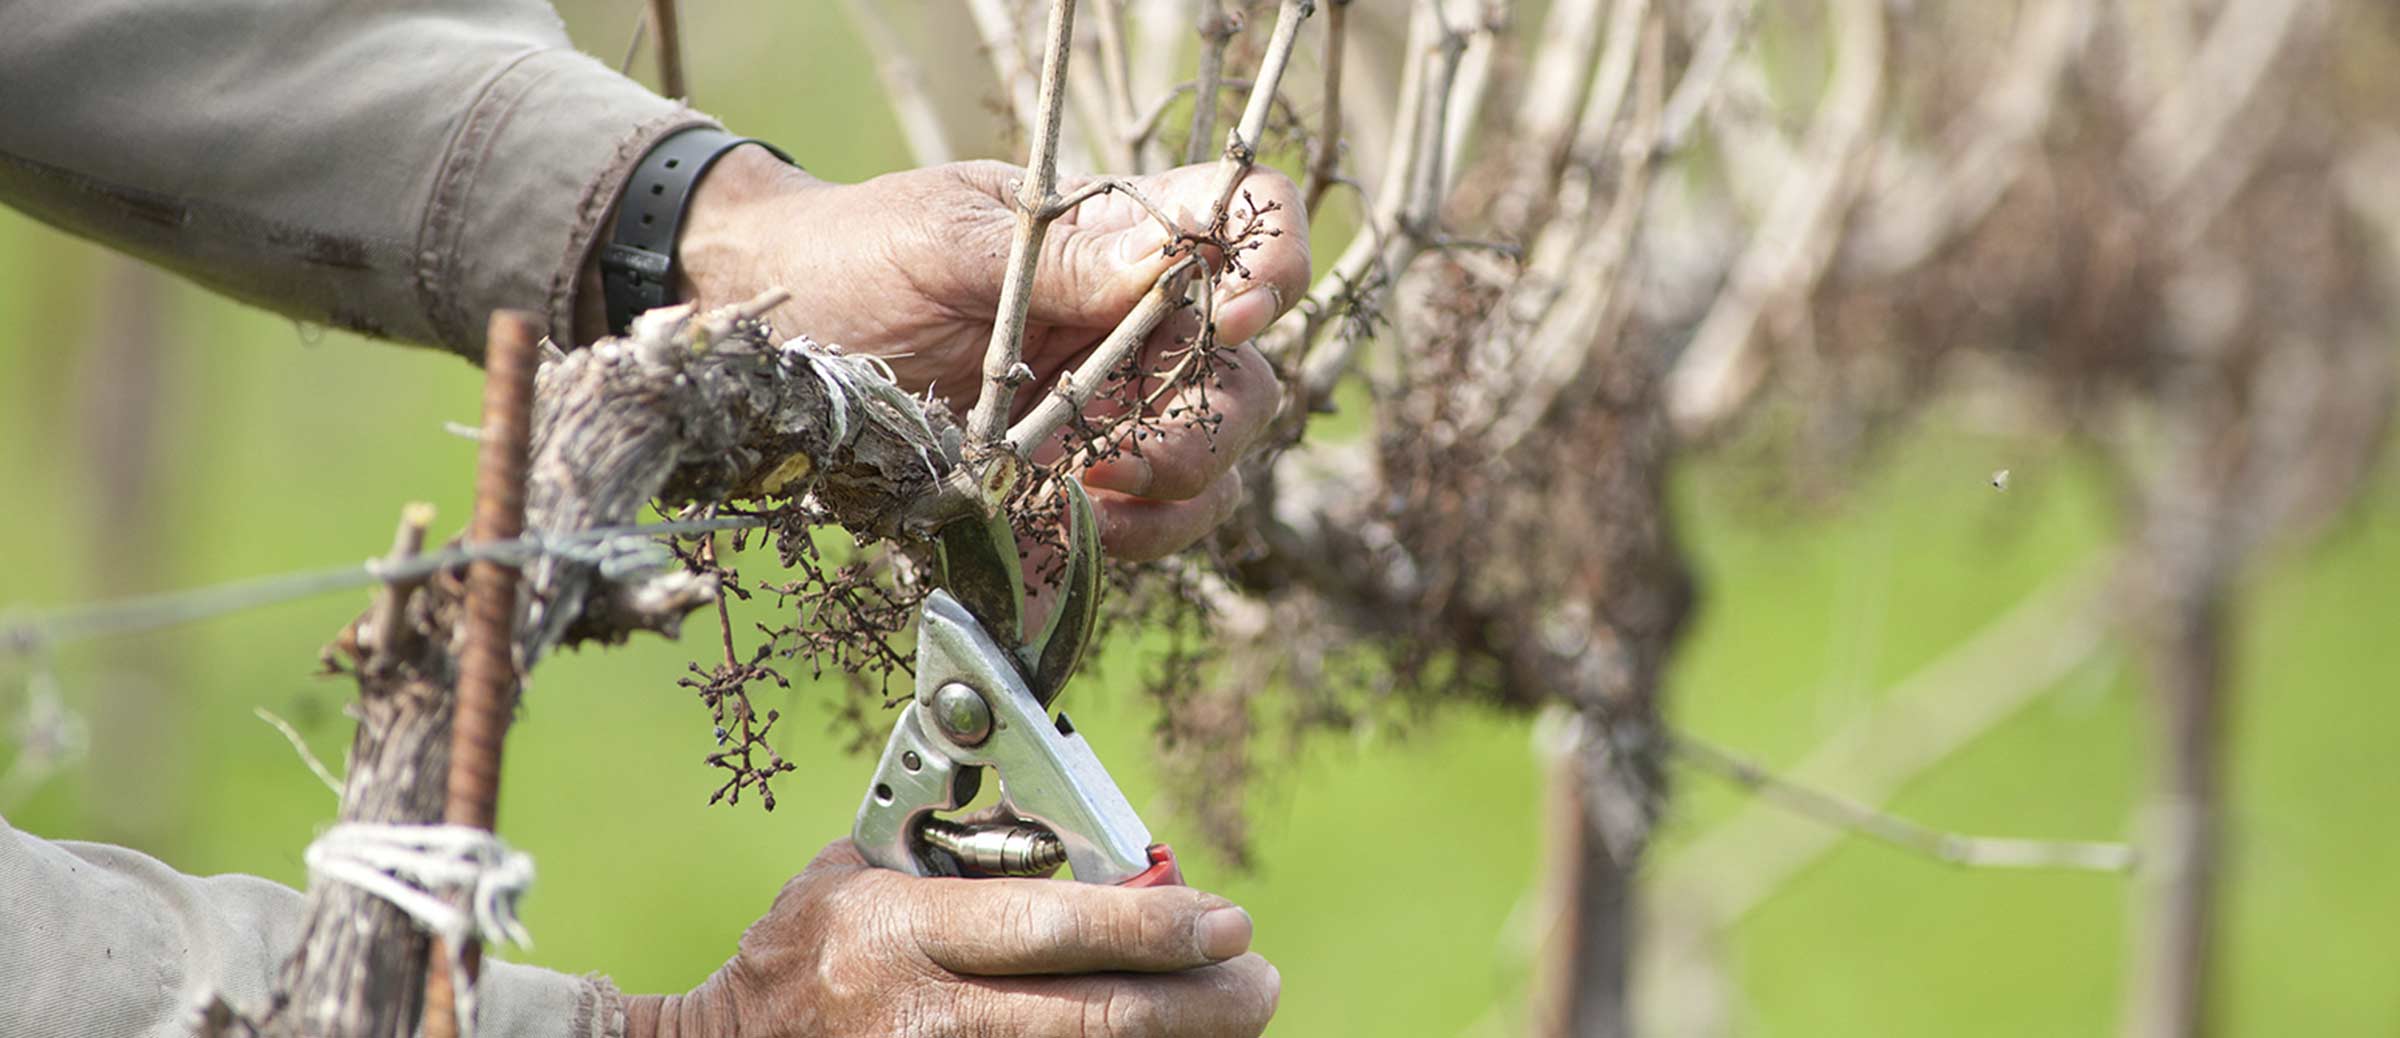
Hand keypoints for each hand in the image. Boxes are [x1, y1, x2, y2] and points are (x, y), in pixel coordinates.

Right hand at [620, 840, 1279, 1037]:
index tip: (1229, 920)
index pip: (1054, 927)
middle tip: (1260, 980)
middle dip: (1199, 1004)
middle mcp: (923, 1014)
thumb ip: (959, 849)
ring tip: (1236, 1016)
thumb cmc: (801, 950)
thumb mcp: (860, 871)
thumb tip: (1087, 836)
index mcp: (902, 931)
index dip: (1155, 926)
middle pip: (1094, 1017)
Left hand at [673, 149, 1308, 561]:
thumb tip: (1170, 259)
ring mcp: (1113, 406)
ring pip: (1214, 456)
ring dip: (1178, 487)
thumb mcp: (947, 242)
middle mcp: (1134, 323)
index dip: (1271, 259)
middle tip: (1136, 452)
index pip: (1241, 219)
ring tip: (1095, 496)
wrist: (778, 346)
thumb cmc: (858, 260)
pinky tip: (1076, 527)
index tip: (1239, 312)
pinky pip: (1151, 520)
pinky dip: (1134, 536)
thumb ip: (1061, 258)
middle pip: (1246, 369)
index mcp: (1116, 235)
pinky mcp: (1078, 480)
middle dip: (1215, 419)